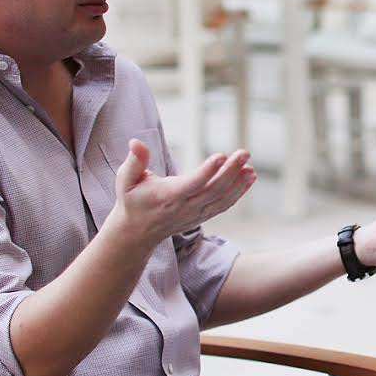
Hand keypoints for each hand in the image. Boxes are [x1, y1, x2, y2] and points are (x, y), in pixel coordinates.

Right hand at [110, 139, 254, 246]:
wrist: (136, 233)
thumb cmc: (132, 201)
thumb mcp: (125, 180)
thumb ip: (134, 161)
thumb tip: (135, 142)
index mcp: (167, 196)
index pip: (192, 184)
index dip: (207, 171)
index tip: (220, 155)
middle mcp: (184, 207)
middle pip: (213, 190)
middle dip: (230, 171)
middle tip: (244, 153)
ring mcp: (195, 214)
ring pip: (222, 199)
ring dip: (238, 183)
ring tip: (250, 166)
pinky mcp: (202, 216)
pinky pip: (224, 205)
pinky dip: (238, 192)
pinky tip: (249, 178)